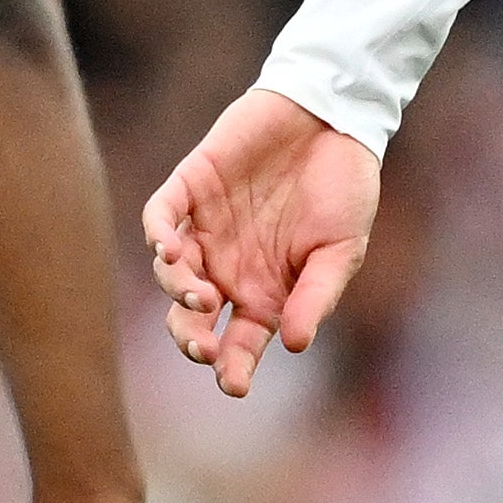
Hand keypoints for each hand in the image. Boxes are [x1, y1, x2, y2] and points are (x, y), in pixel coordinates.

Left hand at [144, 86, 381, 397]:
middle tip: (202, 346)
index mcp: (264, 292)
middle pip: (192, 318)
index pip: (238, 342)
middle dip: (191, 339)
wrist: (335, 117)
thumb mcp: (342, 249)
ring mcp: (206, 227)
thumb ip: (315, 295)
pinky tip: (170, 249)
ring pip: (172, 273)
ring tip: (200, 294)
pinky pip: (161, 216)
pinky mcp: (192, 186)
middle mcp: (228, 267)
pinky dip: (158, 235)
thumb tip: (293, 345)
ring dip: (178, 291)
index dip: (231, 367)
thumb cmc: (345, 188)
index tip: (233, 384)